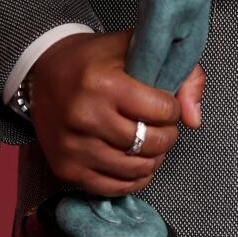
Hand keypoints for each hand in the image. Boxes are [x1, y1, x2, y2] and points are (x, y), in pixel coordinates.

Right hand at [28, 30, 204, 198]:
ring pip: (134, 170)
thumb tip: (194, 119)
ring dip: (152, 160)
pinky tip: (136, 163)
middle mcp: (86, 116)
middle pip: (149, 143)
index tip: (167, 105)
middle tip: (163, 127)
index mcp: (103, 83)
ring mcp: (74, 146)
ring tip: (151, 144)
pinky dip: (132, 180)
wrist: (43, 72)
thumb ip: (180, 73)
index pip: (160, 111)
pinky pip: (112, 188)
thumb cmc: (94, 60)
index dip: (172, 109)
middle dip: (167, 137)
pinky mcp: (66, 168)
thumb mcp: (136, 48)